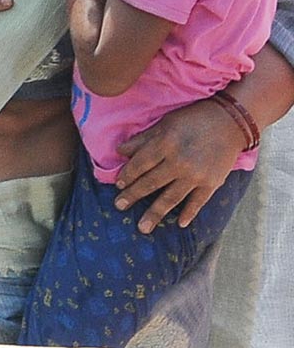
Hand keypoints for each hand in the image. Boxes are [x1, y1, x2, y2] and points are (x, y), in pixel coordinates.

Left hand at [113, 97, 241, 233]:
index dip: (127, 175)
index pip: (140, 164)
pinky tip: (179, 223)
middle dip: (133, 196)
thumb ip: (143, 139)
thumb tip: (119, 151)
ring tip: (142, 228)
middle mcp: (178, 162)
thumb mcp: (164, 123)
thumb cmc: (193, 119)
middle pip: (151, 183)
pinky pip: (197, 202)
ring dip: (155, 213)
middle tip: (119, 206)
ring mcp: (196, 175)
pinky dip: (188, 213)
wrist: (230, 122)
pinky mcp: (212, 183)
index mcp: (164, 144)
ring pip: (170, 198)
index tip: (118, 185)